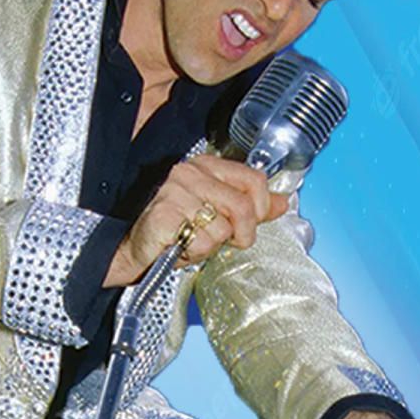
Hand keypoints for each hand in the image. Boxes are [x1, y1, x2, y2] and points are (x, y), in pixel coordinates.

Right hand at [104, 156, 289, 286]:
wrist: (137, 250)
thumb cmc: (176, 232)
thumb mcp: (219, 215)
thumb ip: (251, 207)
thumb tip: (282, 202)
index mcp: (206, 165)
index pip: (254, 179)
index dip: (260, 208)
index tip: (248, 224)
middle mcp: (189, 172)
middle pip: (243, 206)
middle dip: (241, 233)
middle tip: (224, 240)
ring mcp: (174, 191)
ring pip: (223, 227)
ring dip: (212, 245)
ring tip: (193, 241)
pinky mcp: (164, 214)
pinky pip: (201, 241)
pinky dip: (195, 253)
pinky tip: (180, 247)